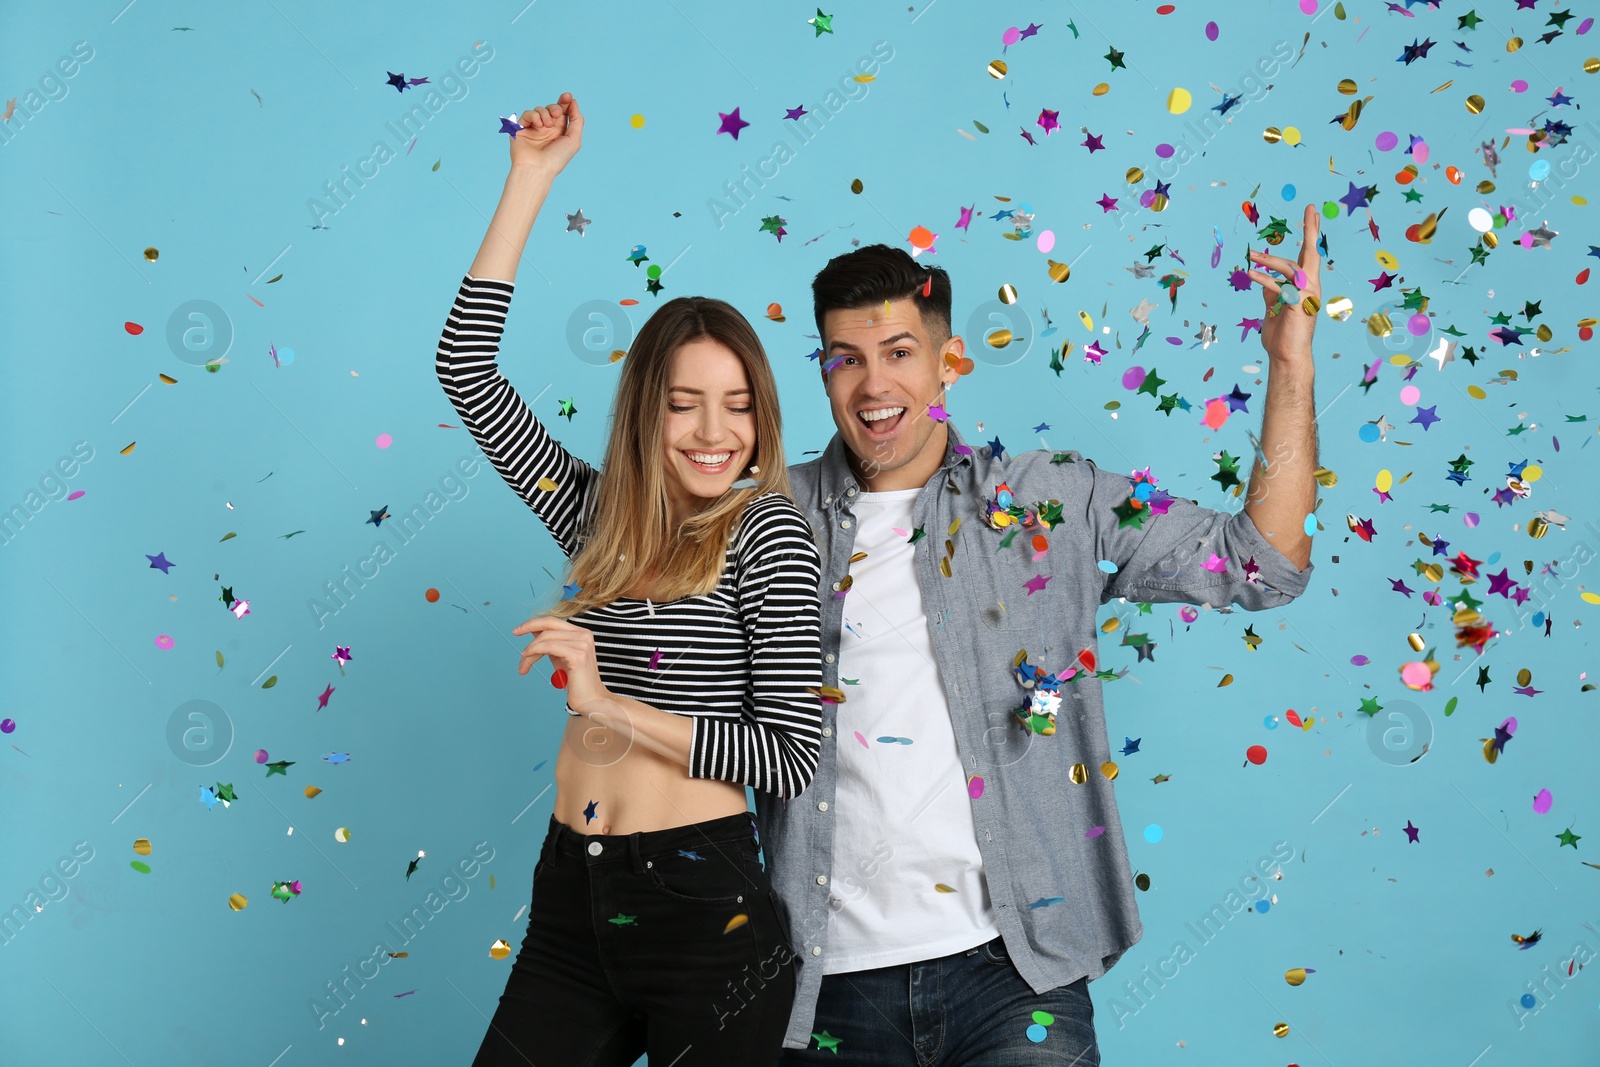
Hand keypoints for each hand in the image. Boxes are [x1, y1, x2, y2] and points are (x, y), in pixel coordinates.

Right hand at [508, 92, 583, 174]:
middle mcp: (547, 130)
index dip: (565, 102)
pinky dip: (534, 116)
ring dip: (545, 114)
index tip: (568, 96)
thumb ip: (577, 120)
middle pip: (551, 108)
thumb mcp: (574, 139)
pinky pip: (528, 114)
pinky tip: (538, 126)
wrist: (538, 168)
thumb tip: (573, 102)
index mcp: (560, 132)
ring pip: (540, 109)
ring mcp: (534, 129)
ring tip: (547, 126)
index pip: (562, 112)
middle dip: (556, 107)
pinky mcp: (521, 129)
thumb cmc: (557, 158)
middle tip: (556, 114)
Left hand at [513, 615, 609, 715]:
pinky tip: (528, 662)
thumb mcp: (559, 657)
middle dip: (528, 629)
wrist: (591, 700)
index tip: (517, 630)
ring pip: (546, 638)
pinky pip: (549, 647)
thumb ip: (550, 643)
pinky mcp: (578, 655)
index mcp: (581, 633)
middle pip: (549, 624)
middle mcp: (584, 634)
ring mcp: (582, 643)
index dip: (534, 622)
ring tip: (523, 665)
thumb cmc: (575, 681)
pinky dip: (535, 653)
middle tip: (515, 636)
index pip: (553, 621)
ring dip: (530, 651)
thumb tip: (534, 630)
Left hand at [1246, 202, 1320, 372]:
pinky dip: (1264, 280)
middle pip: (1312, 254)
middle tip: (1310, 209)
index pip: (1310, 257)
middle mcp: (1312, 288)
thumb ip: (1272, 293)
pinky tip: (1251, 274)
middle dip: (1311, 231)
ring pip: (1291, 268)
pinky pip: (1280, 287)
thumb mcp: (1273, 308)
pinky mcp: (1298, 305)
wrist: (1287, 356)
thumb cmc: (1281, 335)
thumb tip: (1264, 280)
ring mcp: (1307, 296)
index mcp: (1307, 287)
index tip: (1312, 214)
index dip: (1311, 236)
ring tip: (1252, 254)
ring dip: (1270, 260)